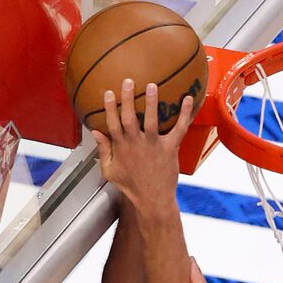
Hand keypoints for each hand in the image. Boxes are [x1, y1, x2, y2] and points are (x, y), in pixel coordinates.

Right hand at [92, 77, 194, 208]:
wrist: (153, 201)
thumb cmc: (131, 187)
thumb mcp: (110, 172)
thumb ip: (102, 151)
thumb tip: (94, 131)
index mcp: (121, 147)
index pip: (112, 124)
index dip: (109, 108)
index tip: (108, 93)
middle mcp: (136, 144)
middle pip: (129, 117)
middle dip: (127, 99)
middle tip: (128, 81)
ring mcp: (153, 146)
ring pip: (151, 121)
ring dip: (151, 103)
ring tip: (152, 86)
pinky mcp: (170, 149)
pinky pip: (178, 129)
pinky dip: (185, 114)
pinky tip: (188, 98)